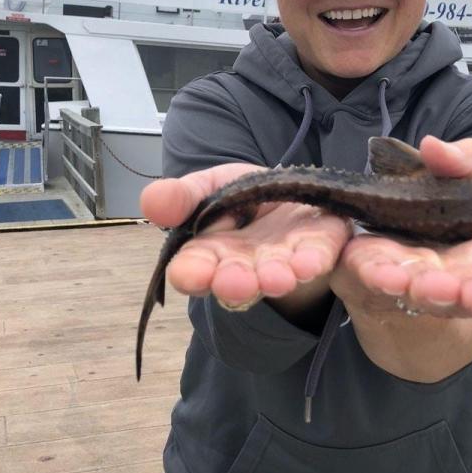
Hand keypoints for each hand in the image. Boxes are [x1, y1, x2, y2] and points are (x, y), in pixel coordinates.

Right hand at [140, 163, 350, 310]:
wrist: (290, 194)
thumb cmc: (241, 199)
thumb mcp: (206, 188)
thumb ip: (181, 196)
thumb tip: (151, 200)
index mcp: (211, 254)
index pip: (194, 269)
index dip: (191, 273)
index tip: (190, 275)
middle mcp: (247, 265)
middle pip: (236, 280)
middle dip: (236, 283)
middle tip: (236, 285)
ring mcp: (285, 260)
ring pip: (277, 274)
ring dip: (276, 277)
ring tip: (277, 278)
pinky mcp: (320, 246)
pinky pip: (318, 256)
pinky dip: (313, 260)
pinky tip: (310, 263)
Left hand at [329, 136, 471, 319]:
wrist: (387, 221)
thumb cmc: (441, 200)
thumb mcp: (464, 173)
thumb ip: (462, 161)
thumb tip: (435, 147)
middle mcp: (451, 276)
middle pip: (468, 292)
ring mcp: (409, 278)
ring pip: (422, 290)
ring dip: (429, 290)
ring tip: (433, 288)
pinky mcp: (368, 270)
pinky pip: (374, 274)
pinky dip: (381, 276)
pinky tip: (386, 277)